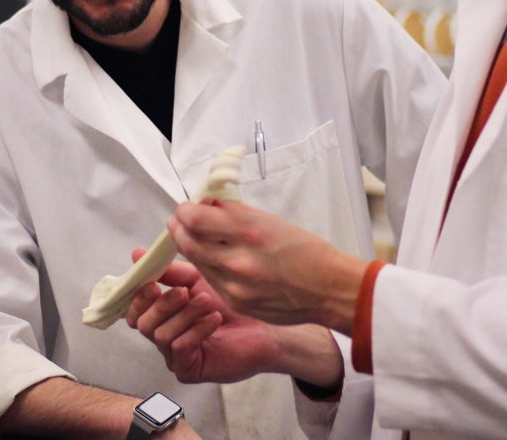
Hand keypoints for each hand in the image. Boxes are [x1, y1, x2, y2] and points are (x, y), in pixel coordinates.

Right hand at [126, 253, 284, 382]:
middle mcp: (164, 336)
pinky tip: (215, 319)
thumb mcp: (198, 280)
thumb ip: (170, 271)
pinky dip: (196, 330)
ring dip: (185, 315)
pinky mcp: (188, 370)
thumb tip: (137, 254)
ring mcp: (174, 356)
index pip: (134, 311)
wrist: (262, 327)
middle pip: (142, 323)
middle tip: (184, 292)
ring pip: (161, 335)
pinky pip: (179, 349)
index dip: (138, 298)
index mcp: (162, 316)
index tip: (153, 284)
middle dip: (163, 304)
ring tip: (206, 302)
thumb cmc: (230, 303)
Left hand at [168, 199, 368, 333]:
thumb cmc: (306, 251)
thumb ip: (237, 215)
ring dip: (190, 247)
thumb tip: (211, 204)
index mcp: (250, 230)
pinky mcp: (235, 301)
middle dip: (179, 228)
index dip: (185, 211)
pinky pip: (211, 280)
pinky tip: (214, 259)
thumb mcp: (272, 222)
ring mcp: (234, 284)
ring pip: (196, 261)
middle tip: (179, 220)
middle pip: (188, 241)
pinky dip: (207, 266)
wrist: (328, 289)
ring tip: (191, 237)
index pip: (195, 218)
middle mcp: (238, 258)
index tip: (187, 207)